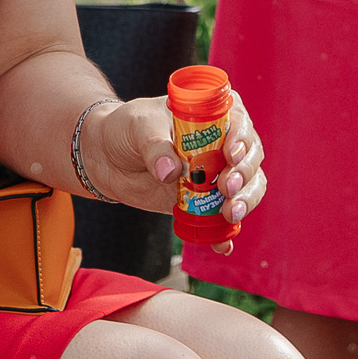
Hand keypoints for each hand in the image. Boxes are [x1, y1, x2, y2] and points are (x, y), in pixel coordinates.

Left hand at [84, 90, 268, 254]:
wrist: (107, 157)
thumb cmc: (126, 129)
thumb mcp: (138, 128)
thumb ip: (155, 148)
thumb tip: (171, 172)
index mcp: (211, 114)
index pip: (239, 122)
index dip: (241, 139)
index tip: (230, 155)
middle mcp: (221, 143)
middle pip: (250, 158)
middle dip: (244, 175)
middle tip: (226, 187)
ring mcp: (216, 175)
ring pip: (247, 188)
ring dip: (244, 202)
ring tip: (229, 214)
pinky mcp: (204, 202)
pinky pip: (223, 220)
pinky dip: (225, 234)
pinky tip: (222, 244)